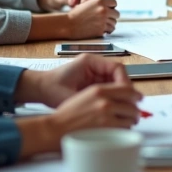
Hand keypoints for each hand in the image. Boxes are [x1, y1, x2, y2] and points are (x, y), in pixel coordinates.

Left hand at [17, 54, 131, 107]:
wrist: (40, 89)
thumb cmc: (51, 89)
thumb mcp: (71, 95)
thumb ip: (90, 100)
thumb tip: (110, 107)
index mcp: (90, 62)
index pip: (117, 68)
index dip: (124, 82)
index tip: (127, 95)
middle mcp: (95, 66)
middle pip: (119, 75)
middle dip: (126, 90)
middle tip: (132, 105)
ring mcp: (95, 73)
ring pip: (116, 83)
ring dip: (121, 95)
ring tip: (125, 109)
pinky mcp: (94, 82)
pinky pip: (109, 88)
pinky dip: (114, 98)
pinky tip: (115, 109)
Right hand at [48, 82, 143, 132]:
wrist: (55, 129)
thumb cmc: (66, 115)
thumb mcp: (84, 95)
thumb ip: (102, 94)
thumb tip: (118, 97)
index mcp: (99, 90)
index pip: (127, 88)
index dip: (135, 94)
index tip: (138, 97)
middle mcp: (105, 100)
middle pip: (132, 102)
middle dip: (135, 109)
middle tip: (135, 113)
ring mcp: (107, 115)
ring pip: (130, 116)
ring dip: (131, 120)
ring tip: (128, 123)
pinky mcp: (107, 129)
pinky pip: (125, 128)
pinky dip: (125, 129)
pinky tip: (121, 130)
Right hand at [66, 0, 117, 38]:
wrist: (69, 24)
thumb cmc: (77, 14)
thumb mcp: (88, 4)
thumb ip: (100, 5)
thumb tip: (111, 8)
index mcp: (100, 1)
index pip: (114, 3)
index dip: (112, 7)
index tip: (109, 10)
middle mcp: (103, 10)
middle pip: (116, 14)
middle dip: (112, 17)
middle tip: (106, 19)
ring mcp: (103, 20)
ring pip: (114, 23)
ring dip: (110, 24)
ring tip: (102, 25)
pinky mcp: (101, 29)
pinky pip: (110, 30)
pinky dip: (107, 31)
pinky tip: (102, 30)